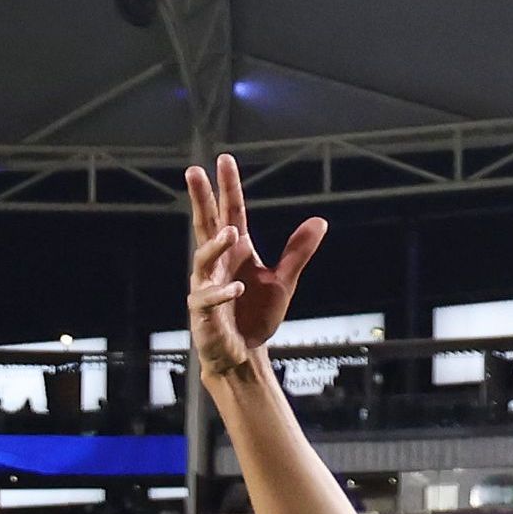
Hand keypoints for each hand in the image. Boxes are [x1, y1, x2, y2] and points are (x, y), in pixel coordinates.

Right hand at [182, 153, 329, 389]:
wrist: (243, 354)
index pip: (231, 212)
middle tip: (193, 171)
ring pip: (203, 258)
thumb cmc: (256, 316)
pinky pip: (207, 298)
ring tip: (231, 232)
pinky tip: (237, 289)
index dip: (228, 187)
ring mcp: (206, 286)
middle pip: (205, 225)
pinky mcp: (202, 313)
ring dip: (215, 244)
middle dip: (200, 199)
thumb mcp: (283, 281)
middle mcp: (217, 264)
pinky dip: (221, 293)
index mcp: (237, 252)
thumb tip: (319, 221)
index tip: (223, 160)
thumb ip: (297, 252)